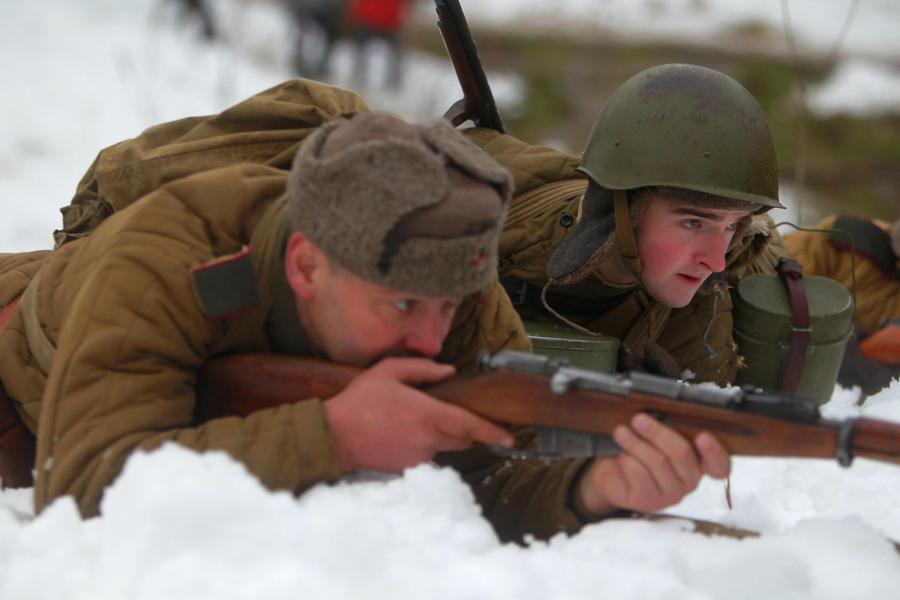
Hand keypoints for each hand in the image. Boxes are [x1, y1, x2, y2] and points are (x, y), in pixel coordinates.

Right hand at [324, 357, 514, 472]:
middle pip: (462, 439)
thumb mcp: (388, 371)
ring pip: (443, 446)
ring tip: (409, 421)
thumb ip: (422, 369)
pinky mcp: (408, 468)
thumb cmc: (360, 401)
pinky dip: (421, 445)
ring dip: (438, 435)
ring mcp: (418, 456)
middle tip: (449, 414)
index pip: (469, 425)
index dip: (492, 432)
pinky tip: (399, 434)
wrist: (334, 436)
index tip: (510, 438)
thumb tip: (449, 371)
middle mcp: (427, 439)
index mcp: (427, 414)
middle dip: (464, 429)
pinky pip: (425, 455)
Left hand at [576, 413, 730, 515]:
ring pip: (657, 462)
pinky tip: (621, 456)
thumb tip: (661, 411)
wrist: (610, 473)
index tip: (703, 436)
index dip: (714, 452)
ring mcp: (670, 495)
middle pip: (681, 454)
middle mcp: (689, 482)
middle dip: (658, 433)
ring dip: (636, 443)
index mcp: (698, 463)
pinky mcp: (648, 502)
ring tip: (621, 432)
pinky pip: (639, 474)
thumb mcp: (654, 437)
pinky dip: (627, 460)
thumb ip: (666, 428)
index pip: (719, 465)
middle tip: (638, 419)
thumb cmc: (637, 450)